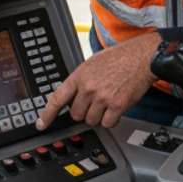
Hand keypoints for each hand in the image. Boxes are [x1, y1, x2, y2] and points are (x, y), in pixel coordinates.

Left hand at [36, 33, 161, 129]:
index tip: (41, 124)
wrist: (142, 57)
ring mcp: (102, 97)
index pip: (57, 98)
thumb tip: (72, 95)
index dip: (47, 114)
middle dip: (83, 112)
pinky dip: (111, 119)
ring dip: (98, 116)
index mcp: (79, 76)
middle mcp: (88, 87)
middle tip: (93, 103)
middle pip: (75, 114)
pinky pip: (107, 123)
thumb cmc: (120, 58)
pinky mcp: (117, 105)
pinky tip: (115, 108)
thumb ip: (81, 80)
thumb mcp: (92, 63)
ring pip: (91, 120)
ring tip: (107, 102)